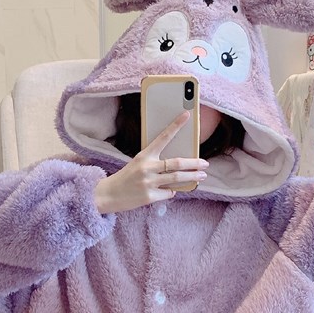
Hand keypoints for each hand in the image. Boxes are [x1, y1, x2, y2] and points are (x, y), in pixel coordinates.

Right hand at [94, 111, 208, 214]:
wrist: (108, 195)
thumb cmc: (126, 178)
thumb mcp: (138, 164)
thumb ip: (154, 163)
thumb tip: (175, 166)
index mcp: (144, 155)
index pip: (163, 137)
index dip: (176, 126)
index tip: (187, 115)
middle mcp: (147, 168)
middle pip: (177, 163)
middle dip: (194, 163)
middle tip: (205, 163)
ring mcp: (149, 183)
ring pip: (177, 179)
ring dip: (192, 177)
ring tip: (202, 176)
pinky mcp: (150, 197)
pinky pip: (168, 193)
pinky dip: (172, 192)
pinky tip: (171, 191)